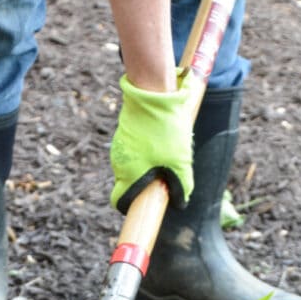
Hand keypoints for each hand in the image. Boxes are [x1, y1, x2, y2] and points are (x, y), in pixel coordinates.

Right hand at [110, 69, 193, 213]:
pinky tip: (160, 136)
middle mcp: (118, 164)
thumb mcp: (181, 162)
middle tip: (166, 173)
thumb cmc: (166, 131)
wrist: (153, 93)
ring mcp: (119, 147)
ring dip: (149, 164)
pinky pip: (135, 150)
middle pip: (130, 184)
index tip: (146, 202)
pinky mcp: (123, 133)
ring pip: (134, 166)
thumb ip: (182, 186)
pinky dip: (146, 149)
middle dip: (146, 183)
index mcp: (128, 175)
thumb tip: (181, 201)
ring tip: (166, 150)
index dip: (132, 206)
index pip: (120, 201)